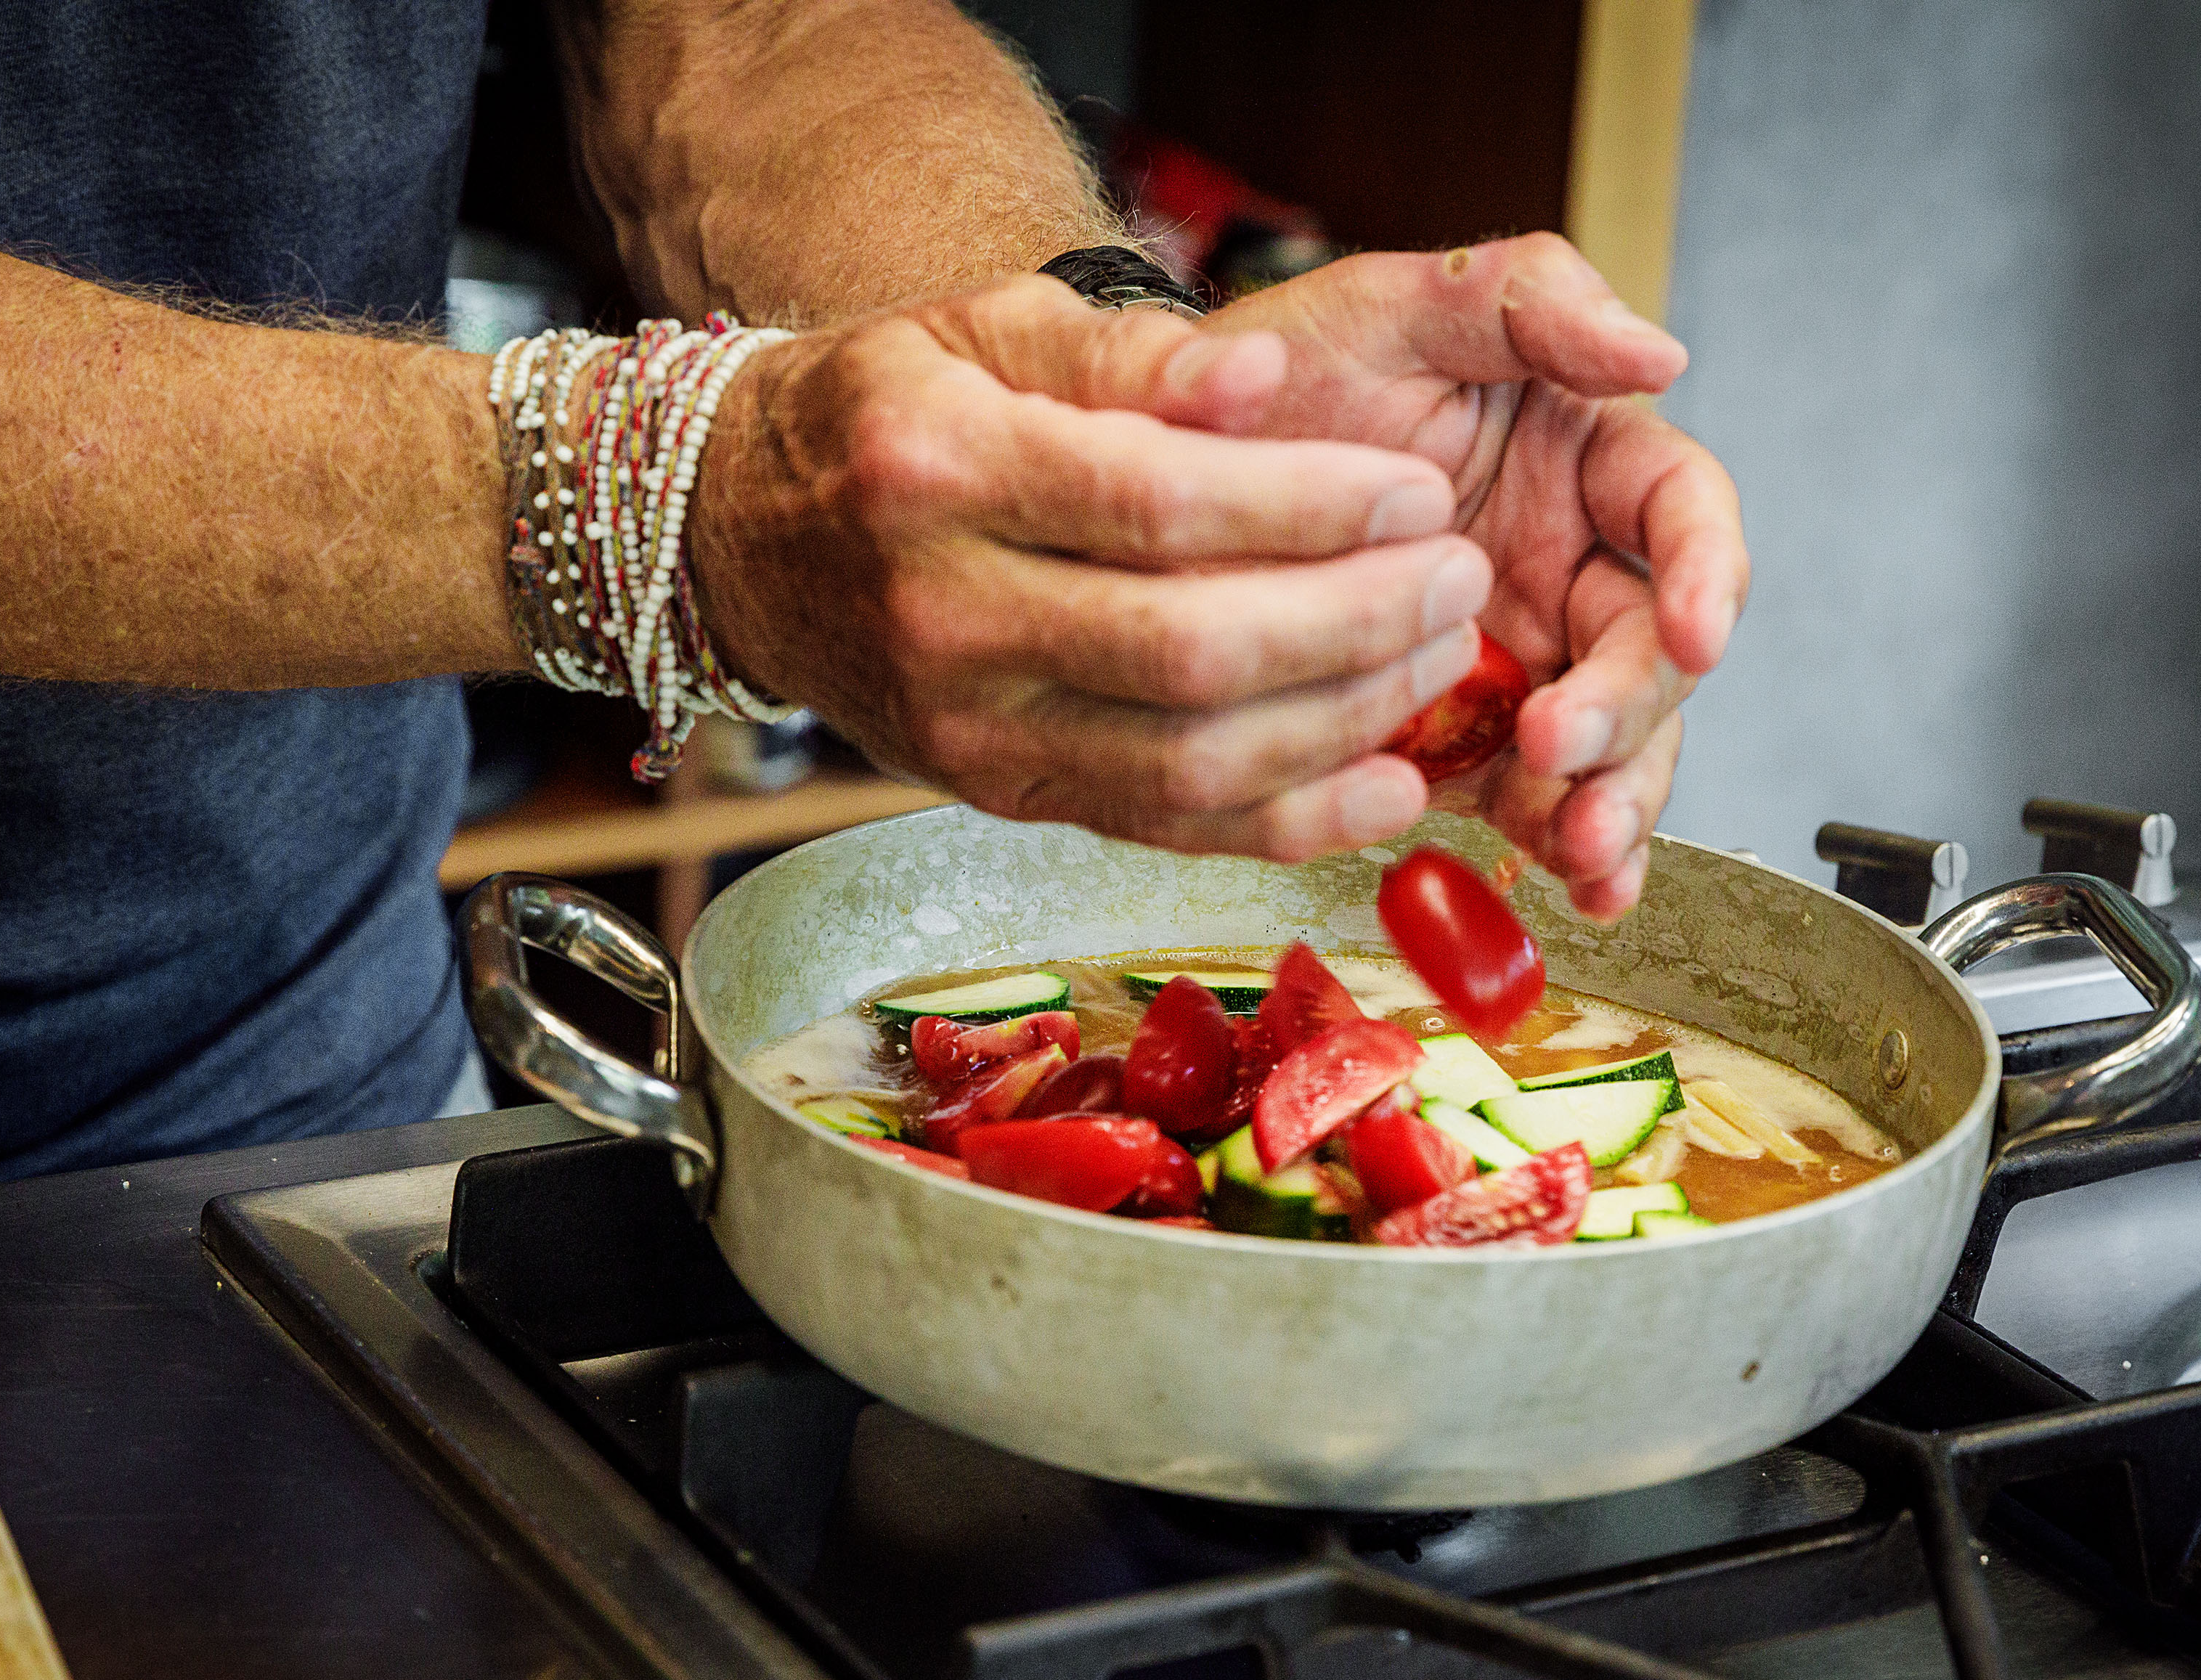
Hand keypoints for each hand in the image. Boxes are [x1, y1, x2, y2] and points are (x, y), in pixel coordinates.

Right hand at [690, 276, 1495, 859]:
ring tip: (1440, 657)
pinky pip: (1165, 829)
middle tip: (1455, 577)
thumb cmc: (888, 416)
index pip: (1151, 505)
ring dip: (1342, 722)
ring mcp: (970, 728)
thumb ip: (1129, 355)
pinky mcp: (1003, 797)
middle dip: (1352, 624)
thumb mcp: (984, 331)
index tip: (1415, 492)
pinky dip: (1289, 821)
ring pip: (1187, 761)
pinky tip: (1389, 786)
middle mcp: (944, 615)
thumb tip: (1263, 382)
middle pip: (1185, 653)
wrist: (745, 543)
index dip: (1306, 507)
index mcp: (937, 470)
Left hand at [1188, 235, 1749, 917]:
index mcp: (1576, 456)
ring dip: (1613, 798)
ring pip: (1610, 741)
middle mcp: (1563, 562)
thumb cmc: (1287, 371)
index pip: (1682, 512)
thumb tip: (1658, 351)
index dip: (1708, 573)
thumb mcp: (1394, 301)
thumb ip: (1528, 298)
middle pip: (1652, 650)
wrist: (1169, 467)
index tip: (1695, 630)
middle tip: (1561, 747)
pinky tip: (1576, 883)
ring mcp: (1518, 656)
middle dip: (1631, 712)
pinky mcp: (1465, 732)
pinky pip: (1535, 795)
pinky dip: (1563, 842)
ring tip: (1579, 846)